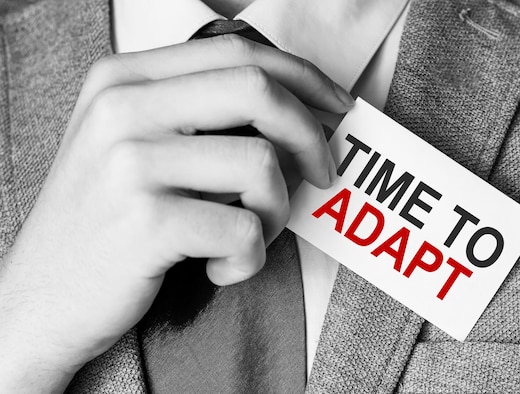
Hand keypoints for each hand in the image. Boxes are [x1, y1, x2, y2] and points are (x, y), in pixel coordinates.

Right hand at [0, 35, 352, 391]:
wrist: (39, 299)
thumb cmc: (104, 222)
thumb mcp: (133, 144)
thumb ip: (198, 114)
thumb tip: (297, 113)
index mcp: (124, 79)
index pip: (237, 52)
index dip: (303, 77)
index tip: (336, 107)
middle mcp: (122, 108)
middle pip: (258, 91)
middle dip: (311, 136)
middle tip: (322, 174)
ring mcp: (130, 164)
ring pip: (261, 166)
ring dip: (277, 212)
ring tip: (248, 235)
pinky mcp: (145, 223)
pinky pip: (244, 231)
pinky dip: (249, 259)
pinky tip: (219, 268)